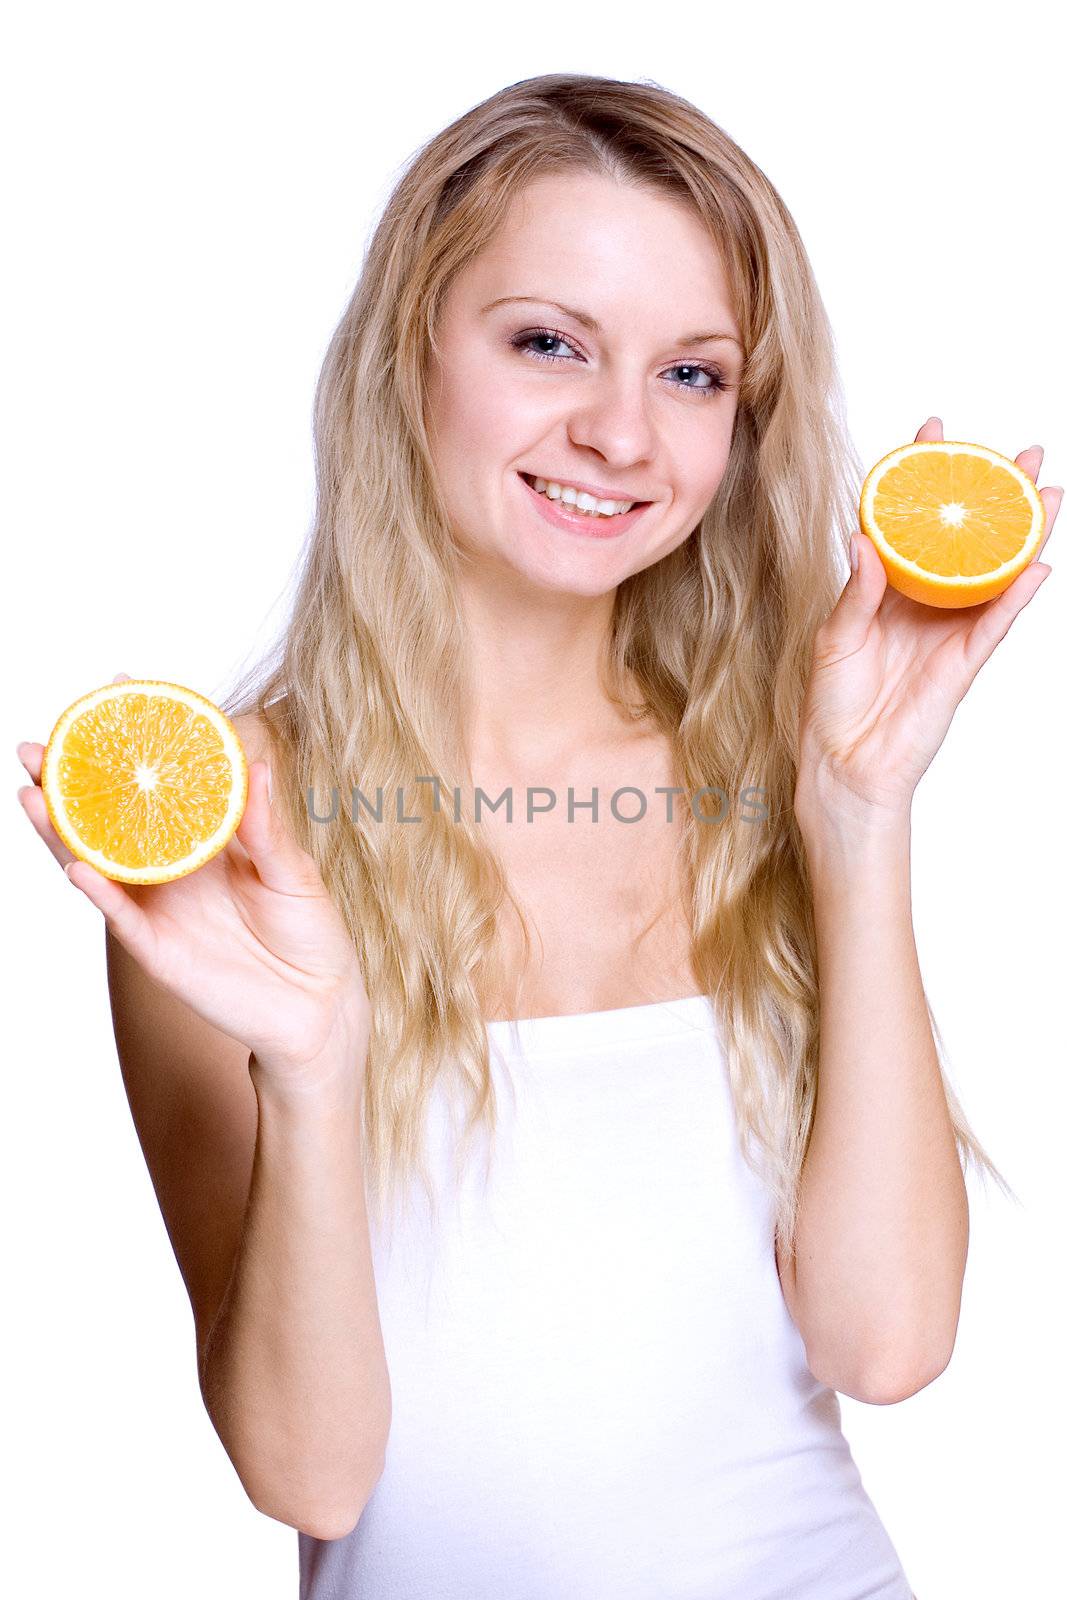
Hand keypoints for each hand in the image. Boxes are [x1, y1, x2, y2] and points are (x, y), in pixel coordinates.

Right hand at [16, 674, 370, 1087]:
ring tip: (31, 792)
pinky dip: (97, 890)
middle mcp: (172, 868)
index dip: (137, 740)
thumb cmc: (310, 933)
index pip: (162, 781)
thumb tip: (257, 762)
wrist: (318, 1006)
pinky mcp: (156, 949)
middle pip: (108, 818)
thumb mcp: (293, 871)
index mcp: (205, 838)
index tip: (116, 690)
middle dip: (69, 780)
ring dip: (60, 830)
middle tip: (39, 742)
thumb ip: (267, 826)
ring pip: (96, 861)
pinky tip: (76, 863)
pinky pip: (119, 916)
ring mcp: (158, 907)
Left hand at [795, 417, 1060, 827]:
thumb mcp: (834, 638)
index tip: (935, 428)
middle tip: (1018, 452)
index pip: (911, 523)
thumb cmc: (831, 705)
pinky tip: (1035, 566)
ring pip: (993, 574)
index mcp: (887, 590)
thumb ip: (856, 592)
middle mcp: (923, 605)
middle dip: (993, 495)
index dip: (925, 478)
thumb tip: (864, 540)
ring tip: (1045, 493)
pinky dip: (1016, 597)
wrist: (843, 766)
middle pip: (966, 540)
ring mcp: (948, 632)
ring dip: (1020, 535)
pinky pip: (995, 624)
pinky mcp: (962, 665)